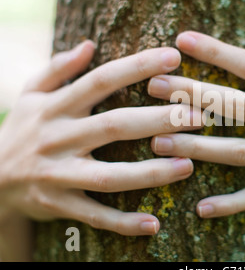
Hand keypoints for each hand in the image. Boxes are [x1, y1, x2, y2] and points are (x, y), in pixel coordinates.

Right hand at [0, 41, 200, 235]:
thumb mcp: (29, 93)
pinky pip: (95, 216)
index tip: (174, 57)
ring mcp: (58, 175)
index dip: (137, 67)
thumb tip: (88, 45)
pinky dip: (123, 223)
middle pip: (114, 126)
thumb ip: (57, 68)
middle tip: (197, 116)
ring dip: (150, 172)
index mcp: (55, 107)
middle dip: (158, 120)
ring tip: (188, 165)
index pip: (101, 80)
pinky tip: (154, 224)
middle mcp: (58, 138)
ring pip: (109, 176)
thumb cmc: (22, 130)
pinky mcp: (60, 205)